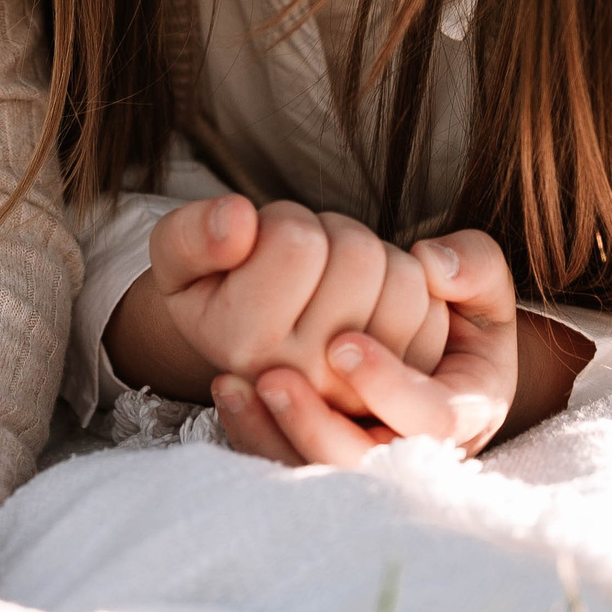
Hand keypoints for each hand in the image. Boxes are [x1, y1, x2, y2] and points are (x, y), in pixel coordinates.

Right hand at [109, 196, 447, 411]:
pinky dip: (410, 285)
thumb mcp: (177, 251)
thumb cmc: (215, 283)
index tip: (260, 243)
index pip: (299, 241)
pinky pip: (434, 308)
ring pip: (405, 279)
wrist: (247, 335)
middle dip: (334, 233)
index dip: (285, 220)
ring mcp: (364, 389)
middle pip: (359, 257)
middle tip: (301, 257)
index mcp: (244, 345)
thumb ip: (192, 232)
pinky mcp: (406, 391)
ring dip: (376, 257)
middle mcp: (306, 379)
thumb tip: (238, 219)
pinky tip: (368, 302)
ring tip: (332, 279)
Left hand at [211, 229, 590, 466]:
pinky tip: (229, 390)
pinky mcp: (317, 452)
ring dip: (271, 435)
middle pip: (363, 466)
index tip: (345, 343)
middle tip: (275, 378)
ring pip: (314, 474)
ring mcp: (358, 454)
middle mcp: (409, 450)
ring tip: (236, 384)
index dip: (390, 388)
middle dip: (317, 428)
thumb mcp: (479, 286)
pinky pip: (282, 462)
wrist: (412, 331)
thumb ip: (476, 266)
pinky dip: (252, 433)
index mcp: (462, 412)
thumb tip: (434, 267)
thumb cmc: (454, 309)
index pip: (432, 420)